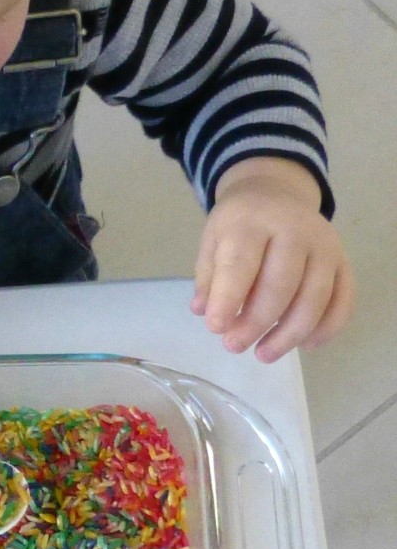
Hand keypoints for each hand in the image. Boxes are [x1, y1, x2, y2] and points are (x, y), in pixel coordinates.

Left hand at [191, 157, 353, 361]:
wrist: (277, 193)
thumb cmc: (239, 225)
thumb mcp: (213, 241)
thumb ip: (209, 277)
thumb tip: (203, 311)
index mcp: (253, 222)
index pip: (241, 263)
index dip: (228, 298)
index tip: (215, 328)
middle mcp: (295, 230)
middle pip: (281, 284)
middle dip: (257, 322)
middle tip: (233, 346)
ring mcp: (325, 245)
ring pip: (315, 297)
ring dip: (290, 334)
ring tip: (263, 355)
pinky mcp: (344, 261)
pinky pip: (344, 299)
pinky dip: (327, 327)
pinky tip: (305, 345)